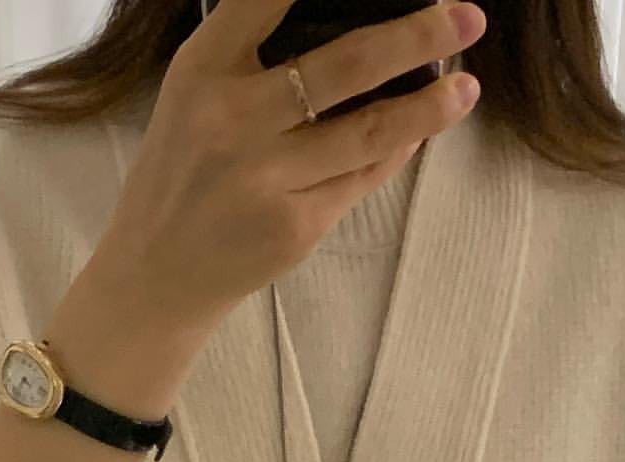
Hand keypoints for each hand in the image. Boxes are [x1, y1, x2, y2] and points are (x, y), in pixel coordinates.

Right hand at [92, 0, 484, 333]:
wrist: (156, 272)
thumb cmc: (184, 171)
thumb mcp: (193, 93)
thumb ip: (250, 51)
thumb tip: (349, 16)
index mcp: (203, 69)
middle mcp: (233, 119)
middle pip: (346, 65)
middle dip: (418, 35)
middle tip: (469, 16)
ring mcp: (266, 178)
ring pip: (370, 131)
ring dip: (428, 106)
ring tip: (468, 86)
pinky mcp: (294, 226)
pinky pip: (361, 178)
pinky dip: (396, 149)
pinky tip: (421, 128)